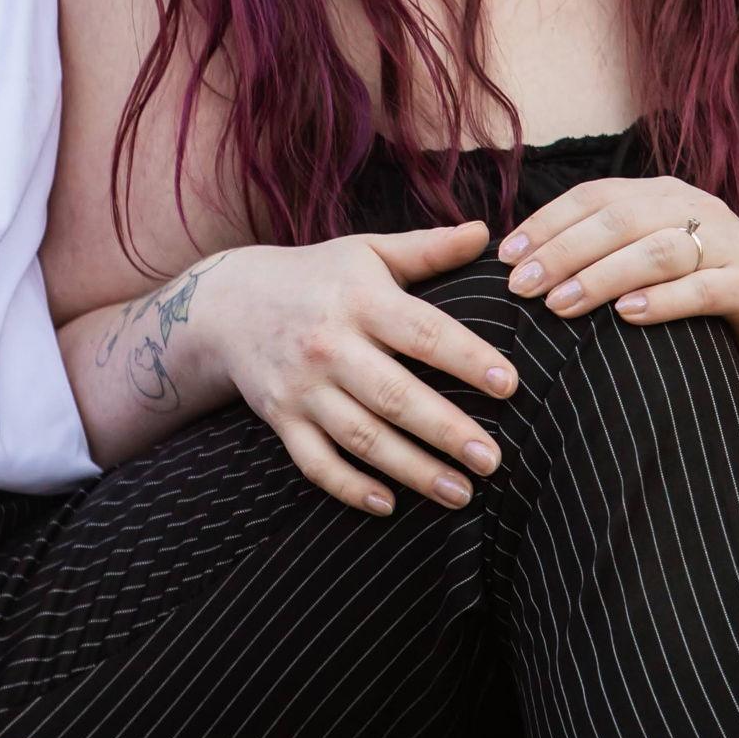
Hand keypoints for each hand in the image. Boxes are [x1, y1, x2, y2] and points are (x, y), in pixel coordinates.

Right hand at [209, 223, 518, 516]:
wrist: (229, 301)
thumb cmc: (317, 275)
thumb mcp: (367, 252)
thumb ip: (428, 249)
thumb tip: (485, 233)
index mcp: (359, 299)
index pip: (422, 331)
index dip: (467, 358)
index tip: (509, 385)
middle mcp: (330, 344)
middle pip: (395, 395)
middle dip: (446, 430)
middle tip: (494, 460)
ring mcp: (302, 385)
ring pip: (362, 437)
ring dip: (413, 470)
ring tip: (462, 493)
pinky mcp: (280, 418)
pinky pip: (316, 463)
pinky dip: (350, 487)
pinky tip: (389, 504)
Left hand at [497, 176, 738, 377]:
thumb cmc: (709, 289)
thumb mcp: (656, 259)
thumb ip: (609, 250)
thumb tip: (528, 264)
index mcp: (662, 194)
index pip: (592, 197)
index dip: (546, 223)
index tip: (505, 255)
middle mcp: (693, 207)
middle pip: (616, 220)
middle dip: (561, 252)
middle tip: (520, 285)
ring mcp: (725, 244)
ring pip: (654, 251)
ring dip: (601, 276)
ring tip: (559, 304)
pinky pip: (702, 289)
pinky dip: (662, 301)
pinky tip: (627, 316)